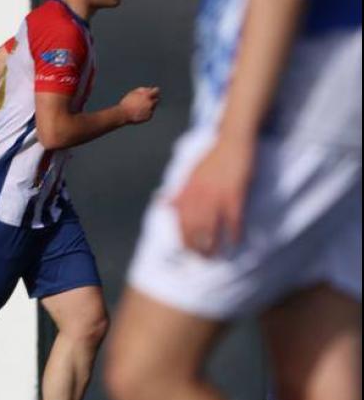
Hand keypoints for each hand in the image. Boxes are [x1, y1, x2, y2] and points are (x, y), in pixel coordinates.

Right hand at [119, 86, 160, 123]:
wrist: (123, 115)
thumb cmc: (127, 103)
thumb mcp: (133, 93)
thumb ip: (142, 90)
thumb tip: (150, 89)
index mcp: (146, 96)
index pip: (156, 91)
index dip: (155, 91)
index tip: (153, 92)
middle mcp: (150, 103)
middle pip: (157, 99)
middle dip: (152, 100)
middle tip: (145, 101)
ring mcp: (150, 110)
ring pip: (153, 107)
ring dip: (149, 106)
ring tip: (139, 108)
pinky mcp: (149, 117)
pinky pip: (149, 113)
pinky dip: (145, 113)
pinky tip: (138, 114)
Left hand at [173, 138, 254, 256]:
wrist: (232, 141)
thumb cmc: (213, 159)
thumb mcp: (190, 174)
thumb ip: (179, 192)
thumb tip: (163, 204)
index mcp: (187, 190)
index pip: (180, 220)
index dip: (183, 237)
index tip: (185, 251)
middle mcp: (198, 195)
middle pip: (194, 228)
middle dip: (196, 246)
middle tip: (201, 259)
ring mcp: (216, 195)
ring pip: (211, 227)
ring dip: (213, 244)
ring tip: (216, 256)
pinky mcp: (235, 193)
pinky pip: (233, 219)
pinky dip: (234, 232)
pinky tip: (236, 242)